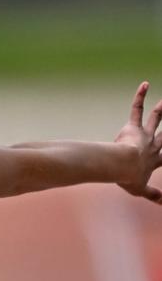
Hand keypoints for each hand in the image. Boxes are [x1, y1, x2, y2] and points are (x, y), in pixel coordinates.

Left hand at [115, 81, 161, 202]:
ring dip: (161, 110)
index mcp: (155, 161)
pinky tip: (144, 84)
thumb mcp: (141, 190)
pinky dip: (140, 96)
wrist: (122, 166)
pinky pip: (136, 109)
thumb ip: (152, 195)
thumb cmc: (128, 178)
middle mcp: (153, 146)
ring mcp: (145, 135)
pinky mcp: (134, 127)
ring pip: (156, 119)